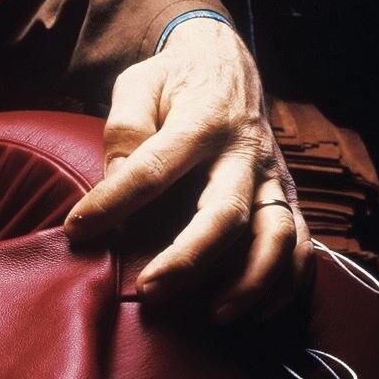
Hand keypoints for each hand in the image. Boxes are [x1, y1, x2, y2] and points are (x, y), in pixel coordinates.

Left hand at [64, 18, 313, 321]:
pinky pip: (301, 244)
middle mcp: (244, 152)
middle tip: (148, 292)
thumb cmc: (173, 81)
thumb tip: (115, 184)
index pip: (152, 169)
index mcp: (201, 120)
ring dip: (251, 281)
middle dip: (187, 259)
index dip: (112, 202)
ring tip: (216, 314)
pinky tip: (256, 312)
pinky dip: (287, 282)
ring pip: (277, 235)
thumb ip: (125, 129)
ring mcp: (270, 177)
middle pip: (225, 214)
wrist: (228, 64)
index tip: (77, 230)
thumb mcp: (138, 84)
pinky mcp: (282, 195)